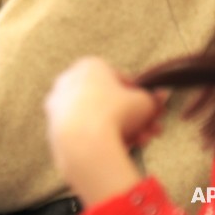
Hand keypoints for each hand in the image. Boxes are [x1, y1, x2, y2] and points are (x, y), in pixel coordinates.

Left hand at [45, 57, 166, 205]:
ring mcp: (59, 104)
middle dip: (134, 117)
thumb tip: (160, 98)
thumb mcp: (144, 103)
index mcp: (89, 65)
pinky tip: (122, 149)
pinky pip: (83, 131)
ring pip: (97, 117)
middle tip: (152, 129)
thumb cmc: (116, 114)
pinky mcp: (54, 127)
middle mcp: (69, 80)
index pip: (119, 78)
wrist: (84, 141)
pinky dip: (101, 138)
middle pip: (108, 100)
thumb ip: (153, 99)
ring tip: (142, 142)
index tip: (151, 108)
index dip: (139, 95)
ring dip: (122, 129)